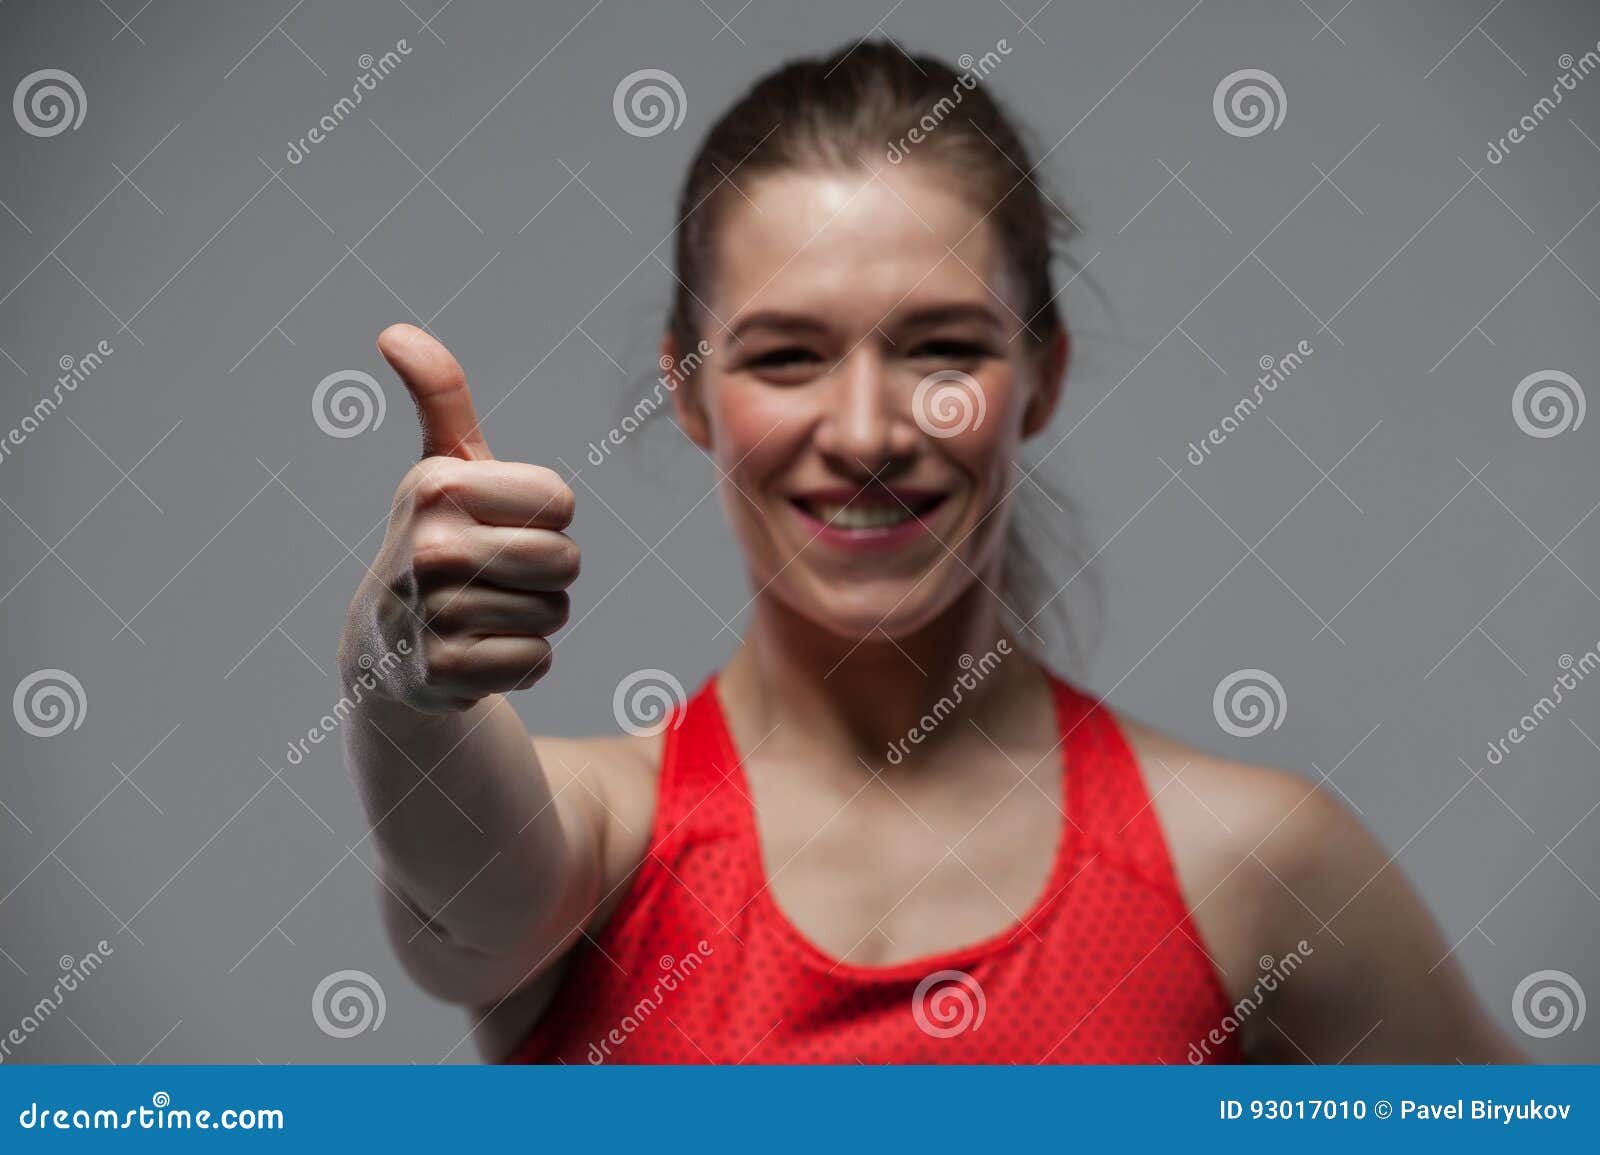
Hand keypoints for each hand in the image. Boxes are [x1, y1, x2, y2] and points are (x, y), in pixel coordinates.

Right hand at [342, 324, 577, 712]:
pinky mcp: (444, 673)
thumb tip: (393, 331)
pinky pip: (536, 661)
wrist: (385, 640)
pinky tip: (478, 650)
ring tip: (484, 609)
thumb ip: (440, 395)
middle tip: (498, 573)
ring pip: (555, 614)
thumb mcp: (442, 465)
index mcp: (437, 485)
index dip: (545, 516)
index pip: (561, 502)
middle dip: (548, 571)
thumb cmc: (438, 535)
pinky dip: (520, 661)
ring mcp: (432, 615)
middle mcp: (429, 547)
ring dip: (534, 616)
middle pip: (566, 561)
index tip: (499, 522)